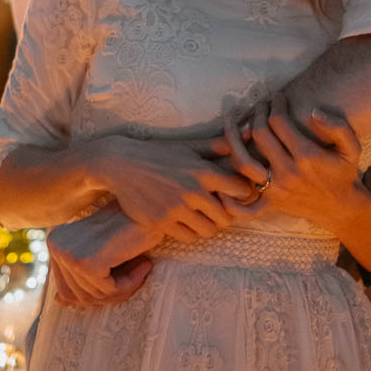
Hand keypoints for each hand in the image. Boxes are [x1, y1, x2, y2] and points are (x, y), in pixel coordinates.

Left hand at [46, 206, 155, 306]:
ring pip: (94, 296)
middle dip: (111, 293)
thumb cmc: (133, 226)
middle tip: (137, 275)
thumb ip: (79, 276)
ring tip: (143, 267)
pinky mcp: (87, 262)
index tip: (124, 276)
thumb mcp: (102, 252)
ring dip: (124, 288)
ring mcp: (69, 254)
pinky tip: (145, 265)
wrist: (154, 203)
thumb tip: (58, 301)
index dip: (99, 291)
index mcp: (55, 242)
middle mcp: (55, 246)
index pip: (66, 289)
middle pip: (77, 296)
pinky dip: (131, 283)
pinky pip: (109, 290)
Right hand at [99, 135, 255, 240]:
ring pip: (208, 230)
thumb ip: (219, 145)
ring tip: (204, 217)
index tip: (235, 192)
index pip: (240, 190)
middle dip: (226, 214)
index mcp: (203, 171)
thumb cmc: (160, 153)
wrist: (122, 164)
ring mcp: (175, 209)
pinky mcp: (160, 222)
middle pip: (226, 217)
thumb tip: (249, 132)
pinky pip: (187, 237)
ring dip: (209, 225)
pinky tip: (187, 222)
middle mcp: (191, 192)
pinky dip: (191, 232)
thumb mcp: (190, 146)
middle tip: (220, 209)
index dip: (242, 193)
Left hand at [216, 93, 363, 231]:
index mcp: (306, 155)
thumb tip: (313, 111)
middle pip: (260, 134)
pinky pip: (245, 206)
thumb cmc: (345, 172)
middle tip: (261, 105)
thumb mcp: (351, 147)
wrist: (342, 207)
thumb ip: (338, 126)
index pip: (279, 121)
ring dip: (233, 138)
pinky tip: (224, 179)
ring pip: (243, 162)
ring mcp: (276, 189)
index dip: (276, 104)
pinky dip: (231, 199)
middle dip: (258, 113)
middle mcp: (288, 171)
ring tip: (233, 122)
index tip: (278, 97)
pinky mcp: (270, 203)